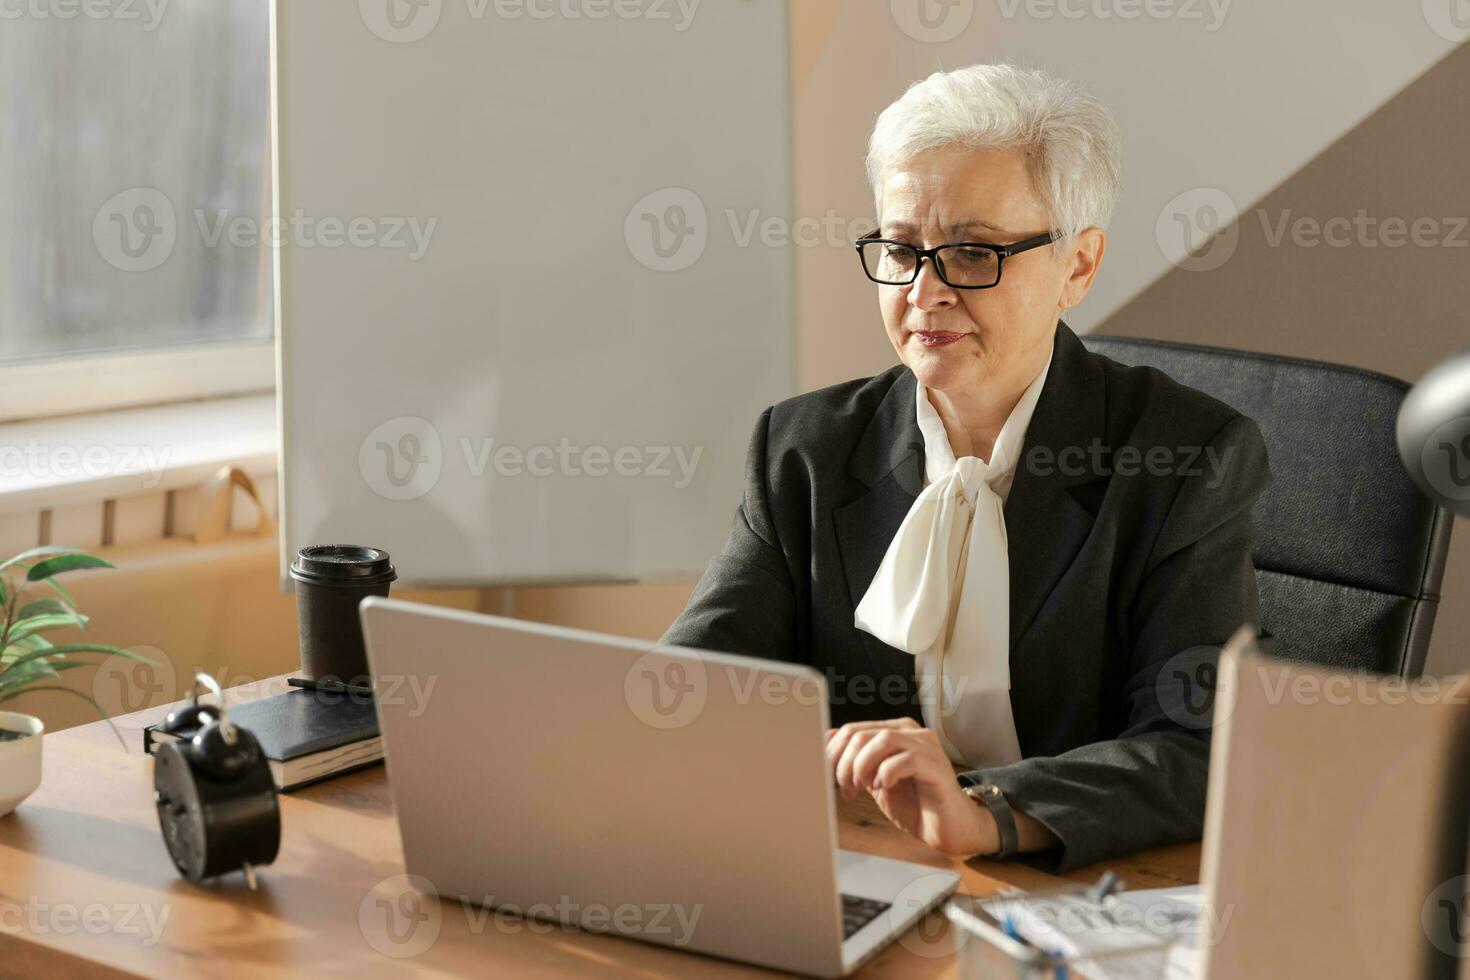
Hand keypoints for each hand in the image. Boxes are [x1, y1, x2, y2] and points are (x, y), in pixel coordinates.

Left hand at [824, 718, 997, 856]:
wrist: (949, 829)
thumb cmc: (915, 805)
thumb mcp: (875, 782)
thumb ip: (856, 762)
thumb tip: (828, 739)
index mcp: (895, 732)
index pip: (852, 730)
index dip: (834, 754)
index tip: (829, 779)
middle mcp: (911, 733)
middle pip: (862, 735)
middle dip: (845, 765)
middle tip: (847, 790)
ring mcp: (926, 746)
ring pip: (882, 740)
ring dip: (863, 767)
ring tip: (863, 788)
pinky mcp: (936, 766)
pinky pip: (905, 759)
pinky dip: (886, 774)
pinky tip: (883, 788)